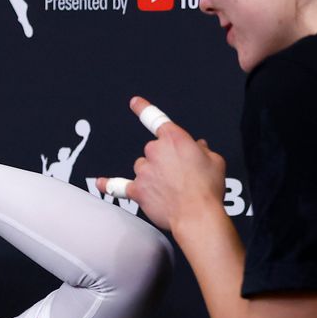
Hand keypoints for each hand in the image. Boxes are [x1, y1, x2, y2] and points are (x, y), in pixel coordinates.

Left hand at [98, 95, 224, 232]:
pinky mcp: (137, 190)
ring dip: (151, 175)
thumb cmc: (208, 189)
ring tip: (169, 189)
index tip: (134, 102)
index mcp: (174, 138)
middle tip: (180, 175)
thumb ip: (203, 151)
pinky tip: (100, 183)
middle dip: (164, 160)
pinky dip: (109, 185)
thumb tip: (198, 148)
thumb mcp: (215, 161)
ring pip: (142, 168)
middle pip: (153, 150)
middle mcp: (155, 150)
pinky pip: (118, 186)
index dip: (143, 108)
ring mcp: (144, 171)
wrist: (198, 215)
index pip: (156, 118)